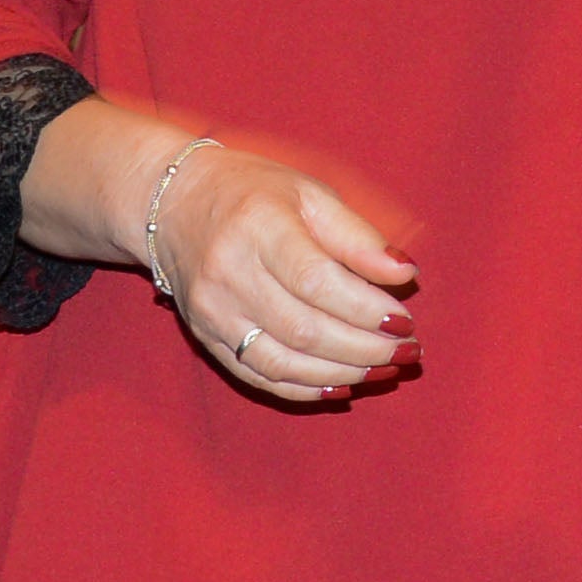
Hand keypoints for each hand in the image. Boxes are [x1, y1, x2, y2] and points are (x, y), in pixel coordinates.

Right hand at [146, 144, 419, 402]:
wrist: (174, 203)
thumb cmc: (255, 193)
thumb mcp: (309, 194)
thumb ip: (356, 236)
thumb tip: (404, 274)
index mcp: (259, 227)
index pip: (317, 281)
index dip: (366, 309)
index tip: (405, 321)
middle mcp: (228, 273)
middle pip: (304, 329)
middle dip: (364, 349)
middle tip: (407, 352)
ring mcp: (211, 312)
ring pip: (282, 362)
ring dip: (341, 374)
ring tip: (384, 371)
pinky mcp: (204, 336)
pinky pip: (257, 376)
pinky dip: (303, 388)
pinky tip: (341, 385)